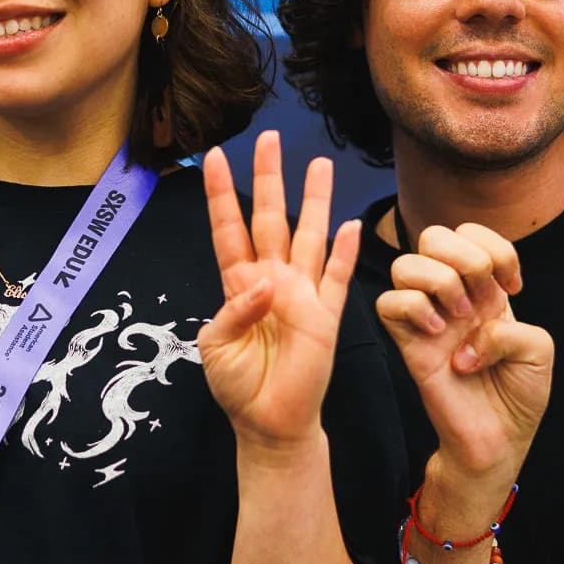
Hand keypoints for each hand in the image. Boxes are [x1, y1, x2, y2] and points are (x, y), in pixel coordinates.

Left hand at [197, 132, 361, 454]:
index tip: (213, 157)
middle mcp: (271, 280)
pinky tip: (350, 224)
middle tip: (270, 139)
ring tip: (319, 165)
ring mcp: (301, 295)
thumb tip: (261, 286)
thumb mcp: (215, 347)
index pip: (228, 229)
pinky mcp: (325, 317)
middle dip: (270, 179)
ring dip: (315, 201)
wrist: (270, 425)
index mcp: (238, 285)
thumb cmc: (238, 387)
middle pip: (270, 219)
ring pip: (309, 237)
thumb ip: (232, 312)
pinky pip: (337, 278)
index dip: (221, 194)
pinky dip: (344, 253)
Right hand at [378, 221, 552, 486]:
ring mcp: (427, 318)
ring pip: (405, 264)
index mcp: (483, 289)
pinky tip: (438, 334)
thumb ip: (513, 328)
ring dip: (440, 281)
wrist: (498, 440)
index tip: (512, 287)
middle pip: (433, 235)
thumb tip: (470, 332)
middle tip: (482, 298)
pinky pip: (387, 302)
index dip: (495, 248)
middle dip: (465, 256)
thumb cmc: (518, 395)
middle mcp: (452, 296)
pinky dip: (414, 308)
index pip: (470, 233)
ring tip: (459, 317)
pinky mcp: (407, 343)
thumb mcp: (539, 350)